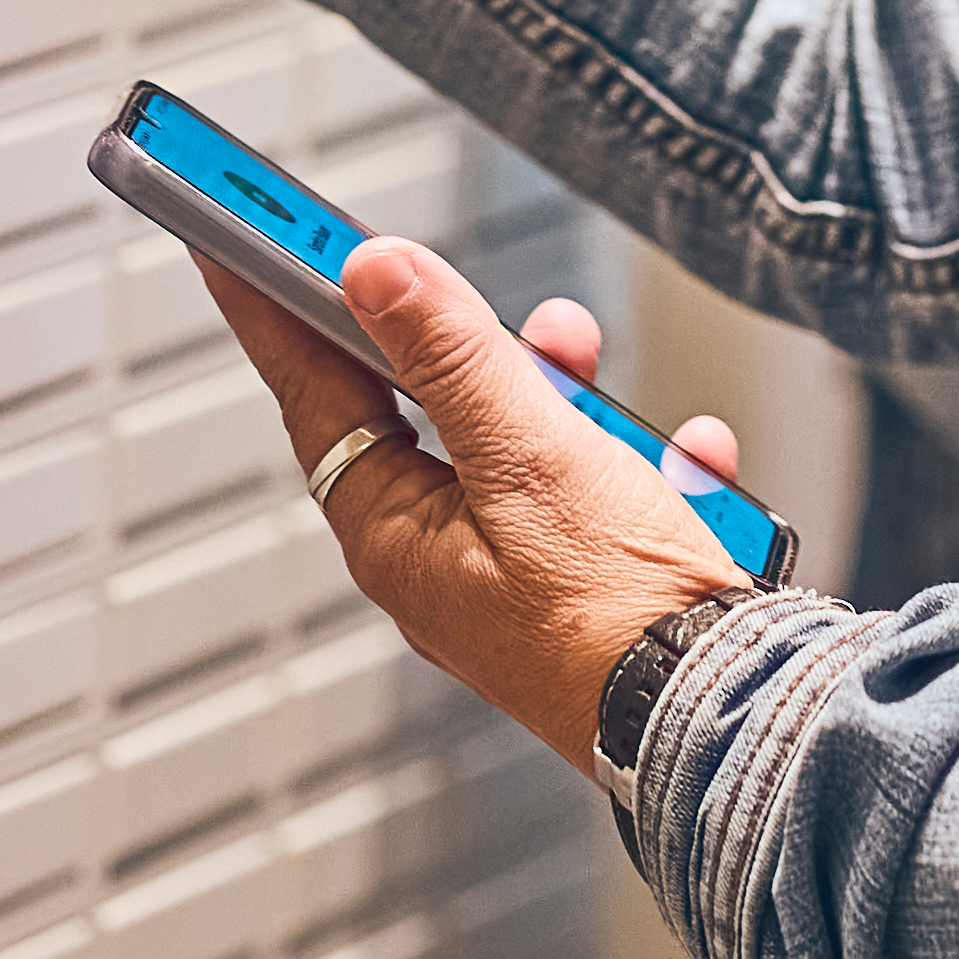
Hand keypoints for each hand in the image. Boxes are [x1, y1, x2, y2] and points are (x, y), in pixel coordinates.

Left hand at [201, 237, 758, 758]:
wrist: (726, 716)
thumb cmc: (616, 616)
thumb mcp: (527, 456)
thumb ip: (451, 355)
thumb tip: (375, 272)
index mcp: (398, 537)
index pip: (313, 396)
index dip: (273, 310)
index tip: (232, 242)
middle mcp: (444, 560)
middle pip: (428, 410)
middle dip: (470, 344)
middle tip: (466, 288)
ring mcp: (518, 575)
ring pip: (525, 443)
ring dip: (568, 396)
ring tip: (596, 367)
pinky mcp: (592, 585)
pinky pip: (607, 493)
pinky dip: (645, 462)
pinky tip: (686, 457)